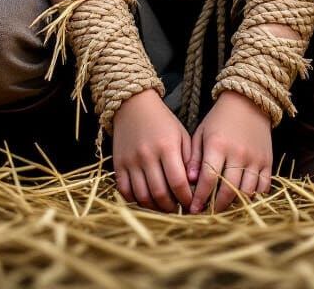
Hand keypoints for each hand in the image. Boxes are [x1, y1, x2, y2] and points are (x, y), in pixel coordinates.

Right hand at [111, 88, 193, 212]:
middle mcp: (147, 155)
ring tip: (164, 207)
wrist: (133, 105)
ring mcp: (131, 161)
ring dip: (155, 208)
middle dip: (172, 207)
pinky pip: (125, 191)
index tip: (191, 203)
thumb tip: (194, 185)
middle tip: (178, 209)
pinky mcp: (118, 164)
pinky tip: (146, 200)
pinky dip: (135, 201)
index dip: (186, 198)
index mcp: (167, 147)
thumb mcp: (181, 134)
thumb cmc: (162, 121)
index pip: (178, 182)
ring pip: (142, 196)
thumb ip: (189, 159)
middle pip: (160, 193)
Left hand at [187, 90, 272, 213]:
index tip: (192, 209)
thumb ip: (194, 157)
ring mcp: (255, 158)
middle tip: (207, 213)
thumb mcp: (202, 133)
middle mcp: (238, 153)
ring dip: (234, 204)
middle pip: (228, 190)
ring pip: (246, 191)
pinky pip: (263, 186)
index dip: (200, 197)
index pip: (208, 179)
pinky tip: (243, 198)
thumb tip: (189, 180)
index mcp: (218, 145)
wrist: (248, 101)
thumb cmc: (219, 118)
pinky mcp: (267, 161)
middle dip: (215, 206)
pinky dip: (254, 196)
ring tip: (223, 208)